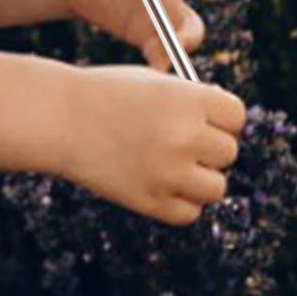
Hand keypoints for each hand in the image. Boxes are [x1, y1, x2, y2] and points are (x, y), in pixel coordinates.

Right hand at [59, 65, 245, 226]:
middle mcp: (185, 136)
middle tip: (181, 142)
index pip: (236, 116)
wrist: (60, 118)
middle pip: (228, 152)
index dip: (222, 118)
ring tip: (172, 165)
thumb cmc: (107, 95)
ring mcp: (169, 172)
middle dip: (208, 148)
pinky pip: (189, 212)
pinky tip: (159, 183)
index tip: (206, 119)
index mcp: (189, 99)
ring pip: (215, 188)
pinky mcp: (152, 202)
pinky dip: (179, 202)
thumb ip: (193, 104)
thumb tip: (226, 131)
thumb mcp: (153, 83)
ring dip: (200, 179)